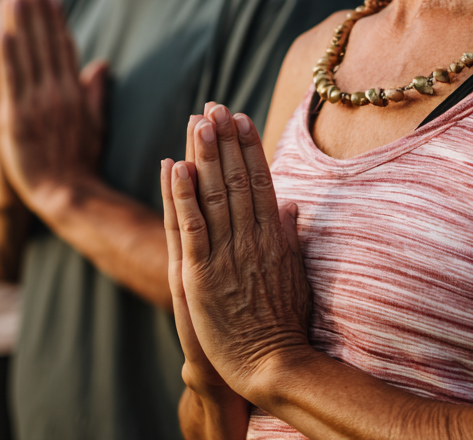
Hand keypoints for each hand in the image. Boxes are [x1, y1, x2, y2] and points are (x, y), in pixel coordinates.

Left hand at [0, 0, 106, 215]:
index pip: (64, 46)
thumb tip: (102, 64)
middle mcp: (58, 92)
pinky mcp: (16, 120)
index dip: (55, 19)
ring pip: (27, 55)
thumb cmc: (80, 161)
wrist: (66, 193)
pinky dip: (4, 56)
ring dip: (19, 23)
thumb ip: (95, 91)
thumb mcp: (94, 122)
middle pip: (45, 43)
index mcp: (74, 91)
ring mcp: (37, 104)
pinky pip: (10, 82)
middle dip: (35, 11)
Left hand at [165, 104, 312, 404]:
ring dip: (205, 154)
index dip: (250, 146)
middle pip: (237, 178)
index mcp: (273, 236)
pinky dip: (183, 194)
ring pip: (214, 193)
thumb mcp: (296, 274)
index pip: (261, 180)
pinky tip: (176, 166)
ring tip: (197, 120)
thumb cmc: (286, 324)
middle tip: (215, 106)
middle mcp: (251, 237)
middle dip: (225, 139)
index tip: (241, 118)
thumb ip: (290, 237)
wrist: (273, 366)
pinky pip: (190, 226)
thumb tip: (292, 205)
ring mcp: (226, 254)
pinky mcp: (201, 274)